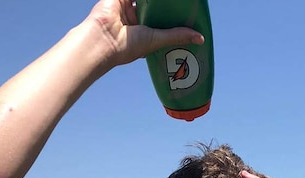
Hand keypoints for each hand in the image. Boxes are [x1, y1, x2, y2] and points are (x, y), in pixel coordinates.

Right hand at [85, 0, 203, 67]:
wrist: (104, 40)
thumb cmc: (128, 46)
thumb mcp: (157, 39)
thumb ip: (177, 35)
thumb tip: (200, 39)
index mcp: (142, 32)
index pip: (160, 21)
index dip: (171, 17)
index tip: (184, 14)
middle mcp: (134, 20)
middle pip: (153, 7)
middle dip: (165, 5)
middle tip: (180, 3)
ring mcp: (126, 8)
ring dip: (155, 0)